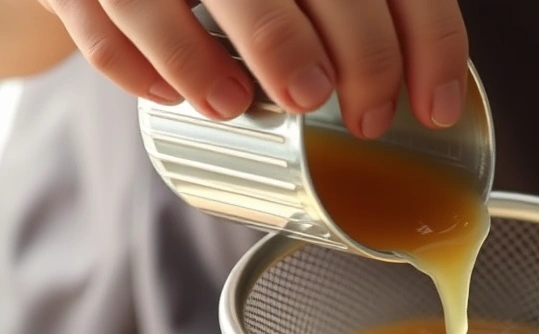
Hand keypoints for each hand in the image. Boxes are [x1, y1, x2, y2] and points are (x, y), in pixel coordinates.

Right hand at [36, 0, 468, 138]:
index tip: (434, 106)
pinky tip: (175, 98)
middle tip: (365, 117)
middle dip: (356, 58)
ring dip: (222, 61)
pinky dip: (142, 69)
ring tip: (246, 107)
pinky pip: (104, 25)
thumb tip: (419, 76)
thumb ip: (351, 2)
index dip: (427, 41)